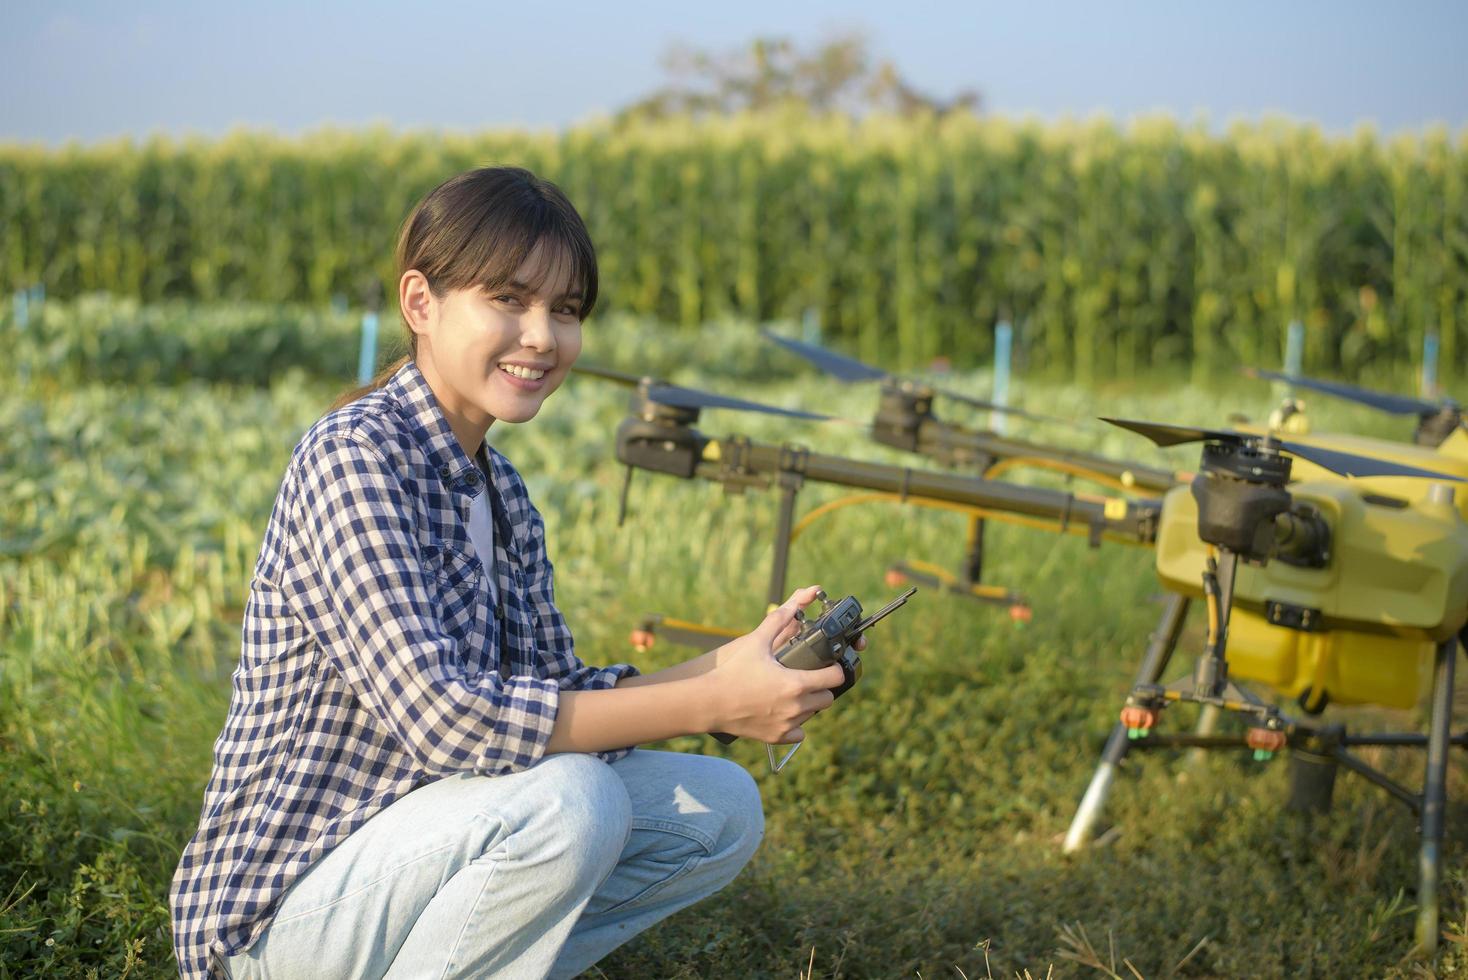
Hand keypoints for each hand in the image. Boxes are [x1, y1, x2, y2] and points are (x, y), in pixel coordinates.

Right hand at [705, 585, 846, 743]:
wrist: (710, 703)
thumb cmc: (733, 672)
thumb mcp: (756, 642)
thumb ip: (778, 621)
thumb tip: (798, 600)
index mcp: (797, 683)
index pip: (835, 678)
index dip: (834, 669)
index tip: (826, 665)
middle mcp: (797, 706)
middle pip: (828, 698)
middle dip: (822, 687)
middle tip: (808, 677)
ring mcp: (788, 724)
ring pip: (813, 715)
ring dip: (808, 704)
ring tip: (791, 692)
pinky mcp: (777, 737)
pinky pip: (799, 733)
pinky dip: (795, 724)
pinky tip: (783, 712)